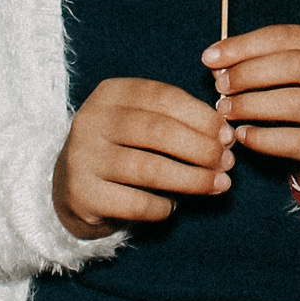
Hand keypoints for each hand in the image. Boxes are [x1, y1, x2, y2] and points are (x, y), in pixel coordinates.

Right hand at [52, 78, 233, 238]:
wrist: (72, 186)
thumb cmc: (122, 148)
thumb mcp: (141, 122)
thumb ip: (178, 121)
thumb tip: (225, 137)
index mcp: (111, 93)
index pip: (164, 97)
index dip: (202, 117)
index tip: (228, 135)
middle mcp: (92, 120)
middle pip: (158, 131)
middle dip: (201, 148)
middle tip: (227, 163)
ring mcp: (83, 157)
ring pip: (149, 168)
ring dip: (192, 179)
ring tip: (218, 185)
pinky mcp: (82, 193)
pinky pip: (135, 202)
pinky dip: (163, 207)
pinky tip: (174, 207)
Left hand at [203, 25, 299, 199]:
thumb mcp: (295, 80)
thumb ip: (260, 66)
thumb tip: (216, 65)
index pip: (289, 36)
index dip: (246, 45)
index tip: (210, 57)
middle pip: (296, 65)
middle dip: (250, 73)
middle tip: (220, 86)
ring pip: (296, 102)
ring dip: (253, 104)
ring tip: (226, 110)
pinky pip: (296, 141)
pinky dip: (264, 138)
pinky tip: (243, 136)